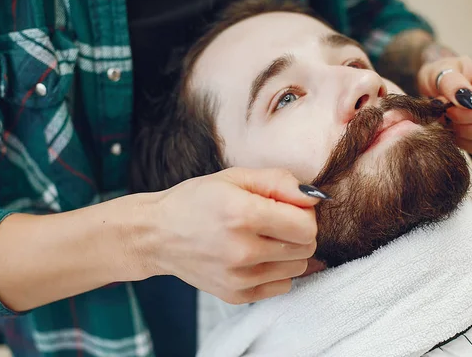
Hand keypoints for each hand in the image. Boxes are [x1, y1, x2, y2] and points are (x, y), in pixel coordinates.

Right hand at [138, 167, 320, 303]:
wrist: (157, 235)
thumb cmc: (197, 200)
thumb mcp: (236, 177)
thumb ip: (280, 182)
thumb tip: (314, 197)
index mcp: (243, 215)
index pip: (306, 226)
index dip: (304, 213)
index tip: (287, 206)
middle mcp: (242, 251)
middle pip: (306, 247)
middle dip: (299, 231)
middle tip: (274, 221)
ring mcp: (239, 278)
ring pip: (298, 268)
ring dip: (289, 251)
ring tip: (262, 238)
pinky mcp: (236, 295)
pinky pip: (283, 285)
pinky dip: (277, 270)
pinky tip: (256, 256)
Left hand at [417, 56, 471, 175]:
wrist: (435, 86)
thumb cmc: (438, 76)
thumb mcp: (438, 71)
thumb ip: (451, 82)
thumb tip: (465, 100)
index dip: (464, 117)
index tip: (446, 110)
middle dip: (464, 132)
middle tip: (446, 122)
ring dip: (466, 144)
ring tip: (451, 129)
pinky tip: (465, 152)